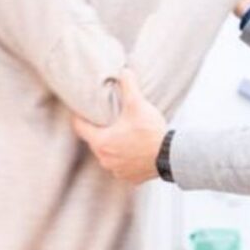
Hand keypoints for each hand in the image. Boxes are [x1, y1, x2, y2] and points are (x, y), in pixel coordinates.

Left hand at [73, 69, 167, 184]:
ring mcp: (118, 171)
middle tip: (109, 122)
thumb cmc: (150, 131)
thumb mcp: (137, 104)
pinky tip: (135, 151)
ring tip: (124, 137)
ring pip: (109, 156)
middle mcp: (105, 160)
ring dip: (114, 147)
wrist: (171, 156)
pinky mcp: (131, 179)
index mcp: (101, 142)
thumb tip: (124, 70)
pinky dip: (126, 160)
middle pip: (95, 142)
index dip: (79, 117)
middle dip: (100, 132)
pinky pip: (123, 167)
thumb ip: (128, 85)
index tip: (80, 111)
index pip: (79, 128)